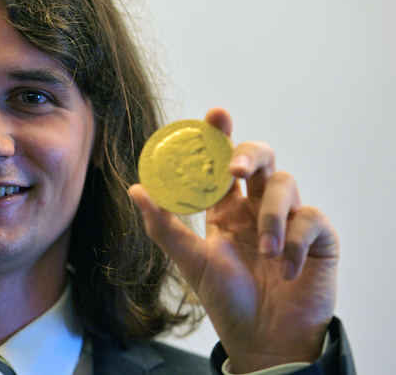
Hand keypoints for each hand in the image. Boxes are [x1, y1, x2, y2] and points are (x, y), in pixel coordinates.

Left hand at [128, 108, 338, 372]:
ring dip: (272, 215)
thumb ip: (164, 225)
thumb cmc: (226, 298)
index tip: (216, 115)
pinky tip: (285, 270)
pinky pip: (312, 219)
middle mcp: (256, 207)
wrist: (262, 338)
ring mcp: (289, 219)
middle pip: (260, 158)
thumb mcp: (191, 261)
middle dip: (249, 154)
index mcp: (225, 208)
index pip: (222, 164)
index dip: (220, 138)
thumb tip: (136, 189)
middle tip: (236, 169)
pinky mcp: (318, 238)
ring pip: (286, 183)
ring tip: (266, 250)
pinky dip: (297, 241)